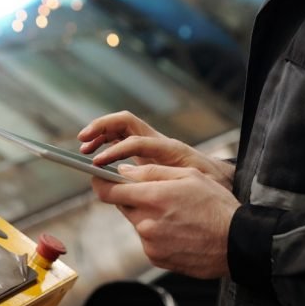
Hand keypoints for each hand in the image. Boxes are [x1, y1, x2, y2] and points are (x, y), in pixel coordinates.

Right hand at [79, 111, 233, 188]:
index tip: (99, 163)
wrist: (221, 177)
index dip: (117, 149)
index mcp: (168, 148)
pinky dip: (107, 144)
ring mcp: (151, 145)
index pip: (136, 140)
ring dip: (101, 134)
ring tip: (84, 147)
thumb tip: (138, 182)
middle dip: (102, 128)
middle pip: (125, 123)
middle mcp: (157, 141)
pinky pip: (123, 140)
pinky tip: (97, 158)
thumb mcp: (195, 183)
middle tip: (83, 141)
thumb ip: (170, 181)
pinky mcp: (147, 152)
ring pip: (121, 129)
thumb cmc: (210, 181)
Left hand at [92, 164, 237, 278]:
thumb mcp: (188, 176)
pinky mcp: (156, 258)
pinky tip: (180, 230)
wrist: (236, 242)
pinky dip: (158, 233)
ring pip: (137, 222)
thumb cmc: (216, 205)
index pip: (108, 190)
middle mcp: (146, 222)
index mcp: (152, 197)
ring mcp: (150, 243)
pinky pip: (148, 240)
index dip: (100, 182)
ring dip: (148, 215)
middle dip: (133, 197)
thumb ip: (151, 172)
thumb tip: (122, 171)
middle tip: (157, 194)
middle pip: (123, 205)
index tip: (98, 177)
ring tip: (177, 214)